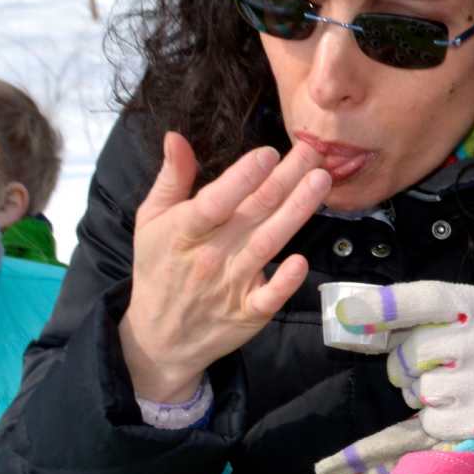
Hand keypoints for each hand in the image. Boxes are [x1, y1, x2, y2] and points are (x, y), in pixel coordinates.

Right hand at [119, 132, 329, 401]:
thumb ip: (171, 179)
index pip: (216, 201)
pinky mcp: (249, 312)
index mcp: (183, 231)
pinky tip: (302, 260)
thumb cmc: (159, 268)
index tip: (269, 153)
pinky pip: (270, 296)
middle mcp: (210, 256)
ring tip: (321, 181)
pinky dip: (286, 280)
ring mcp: (231, 286)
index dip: (242, 177)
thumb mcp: (152, 222)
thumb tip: (176, 136)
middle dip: (285, 178)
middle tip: (313, 151)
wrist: (160, 337)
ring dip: (297, 212)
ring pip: (268, 244)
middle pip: (253, 213)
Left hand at [314, 282, 473, 473]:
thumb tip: (349, 319)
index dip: (384, 306)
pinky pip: (428, 423)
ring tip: (452, 391)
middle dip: (407, 364)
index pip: (427, 299)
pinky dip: (426, 425)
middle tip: (431, 367)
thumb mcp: (465, 318)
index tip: (347, 314)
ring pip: (419, 390)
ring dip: (422, 395)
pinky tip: (434, 423)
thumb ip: (416, 314)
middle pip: (413, 352)